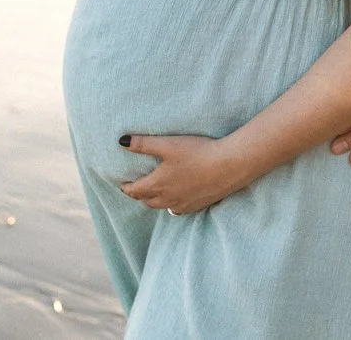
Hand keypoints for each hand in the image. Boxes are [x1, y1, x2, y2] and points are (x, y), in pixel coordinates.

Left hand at [119, 134, 252, 213]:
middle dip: (139, 195)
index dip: (126, 187)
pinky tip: (177, 198)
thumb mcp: (168, 145)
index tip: (122, 183)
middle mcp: (168, 199)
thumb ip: (143, 144)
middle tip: (136, 187)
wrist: (229, 166)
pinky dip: (173, 205)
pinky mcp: (198, 205)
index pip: (135, 190)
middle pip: (147, 201)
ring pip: (162, 207)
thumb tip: (121, 141)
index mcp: (158, 184)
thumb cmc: (197, 152)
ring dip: (154, 201)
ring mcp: (184, 204)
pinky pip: (179, 210)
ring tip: (153, 194)